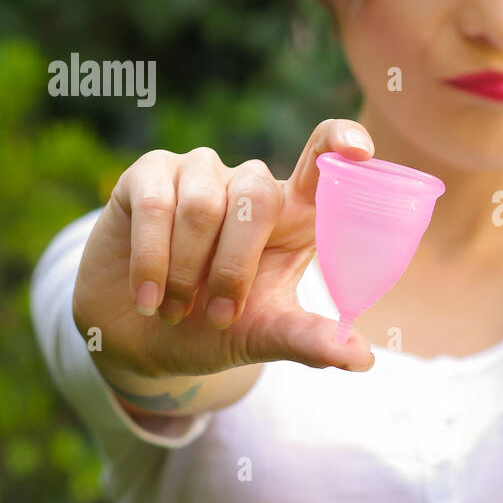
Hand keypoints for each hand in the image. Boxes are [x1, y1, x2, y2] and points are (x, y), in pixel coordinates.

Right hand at [72, 119, 378, 378]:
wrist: (139, 338)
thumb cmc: (213, 328)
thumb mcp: (265, 336)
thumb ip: (310, 341)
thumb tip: (362, 360)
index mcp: (293, 212)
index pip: (322, 160)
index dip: (340, 142)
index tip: (361, 150)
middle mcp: (250, 182)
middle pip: (257, 197)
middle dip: (234, 268)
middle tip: (219, 318)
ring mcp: (199, 172)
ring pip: (202, 206)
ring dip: (186, 272)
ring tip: (175, 312)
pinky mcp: (149, 174)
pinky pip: (155, 205)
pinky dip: (151, 260)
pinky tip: (147, 296)